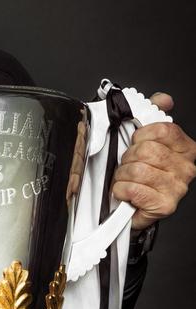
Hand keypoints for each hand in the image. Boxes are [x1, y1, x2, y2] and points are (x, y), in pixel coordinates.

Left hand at [112, 93, 195, 229]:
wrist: (134, 208)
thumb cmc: (141, 176)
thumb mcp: (147, 143)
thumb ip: (155, 118)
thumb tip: (164, 100)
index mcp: (186, 149)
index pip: (162, 129)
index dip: (141, 135)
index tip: (136, 144)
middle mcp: (186, 168)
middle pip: (146, 150)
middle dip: (128, 158)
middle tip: (129, 167)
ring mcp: (177, 188)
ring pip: (137, 169)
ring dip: (123, 175)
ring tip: (127, 180)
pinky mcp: (164, 205)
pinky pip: (133, 188)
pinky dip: (121, 190)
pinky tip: (126, 192)